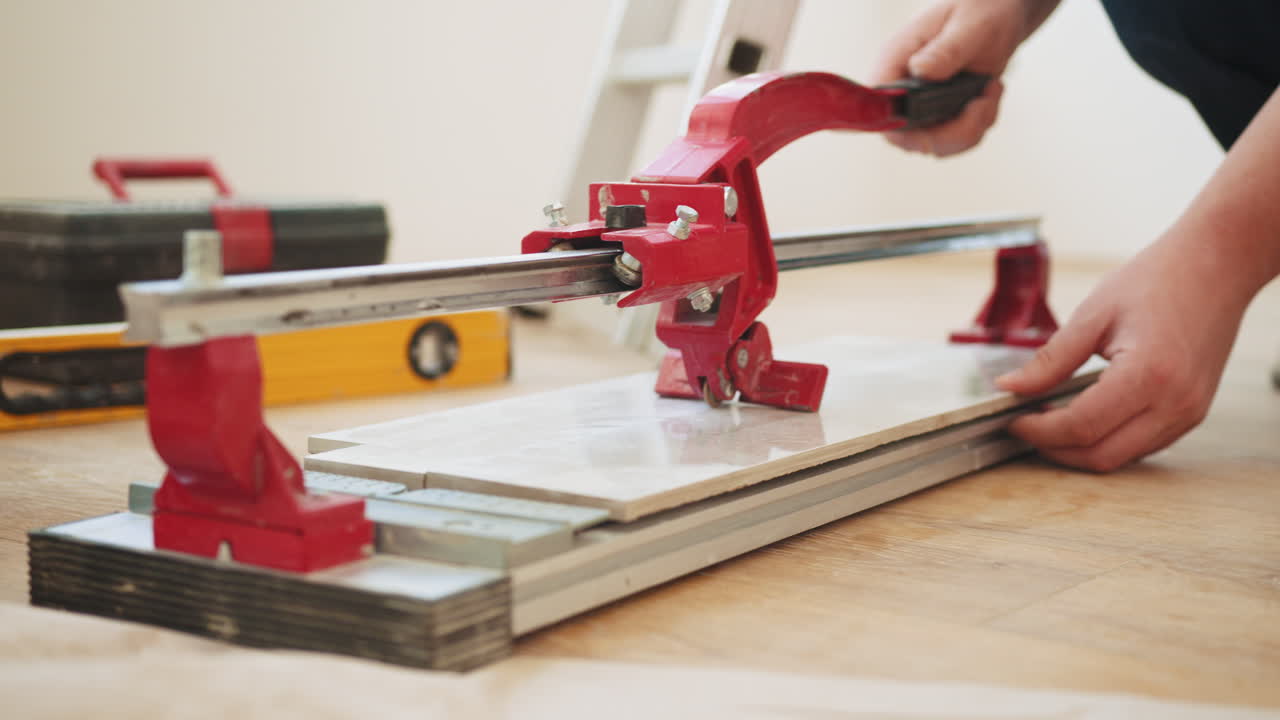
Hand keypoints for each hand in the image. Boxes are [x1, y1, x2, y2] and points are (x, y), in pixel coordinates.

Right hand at [869, 0, 1057, 155]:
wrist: (999, 13)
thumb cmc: (979, 10)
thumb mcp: (967, 25)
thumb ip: (945, 50)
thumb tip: (920, 70)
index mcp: (895, 61)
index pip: (878, 108)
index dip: (899, 126)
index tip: (938, 120)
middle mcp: (902, 88)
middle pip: (908, 137)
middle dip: (952, 132)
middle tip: (981, 103)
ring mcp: (920, 105)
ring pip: (935, 145)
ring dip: (971, 129)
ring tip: (989, 93)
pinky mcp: (941, 115)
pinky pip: (955, 140)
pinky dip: (980, 125)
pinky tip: (989, 94)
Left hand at [994, 234, 1250, 470]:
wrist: (1216, 267)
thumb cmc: (1157, 280)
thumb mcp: (1093, 314)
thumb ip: (1050, 359)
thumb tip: (1009, 388)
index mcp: (1147, 375)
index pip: (1081, 426)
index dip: (1039, 431)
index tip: (1013, 420)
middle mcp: (1174, 403)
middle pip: (1100, 455)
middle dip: (1055, 449)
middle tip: (1026, 426)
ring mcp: (1189, 412)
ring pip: (1122, 458)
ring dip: (1081, 450)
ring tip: (1050, 421)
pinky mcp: (1193, 413)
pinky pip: (1143, 445)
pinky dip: (1108, 440)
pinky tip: (1085, 418)